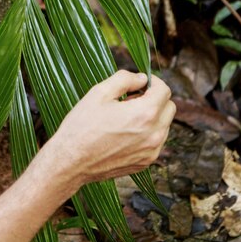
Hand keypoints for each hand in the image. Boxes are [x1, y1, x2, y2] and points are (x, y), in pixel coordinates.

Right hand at [46, 70, 175, 187]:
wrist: (70, 162)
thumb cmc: (82, 126)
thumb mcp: (100, 92)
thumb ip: (125, 79)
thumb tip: (142, 78)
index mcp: (145, 114)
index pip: (165, 91)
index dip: (152, 82)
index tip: (139, 84)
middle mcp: (154, 134)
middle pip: (169, 108)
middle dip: (155, 99)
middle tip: (131, 100)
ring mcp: (151, 151)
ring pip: (164, 126)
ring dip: (152, 117)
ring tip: (125, 118)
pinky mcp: (146, 163)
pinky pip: (155, 142)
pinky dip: (147, 134)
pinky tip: (124, 134)